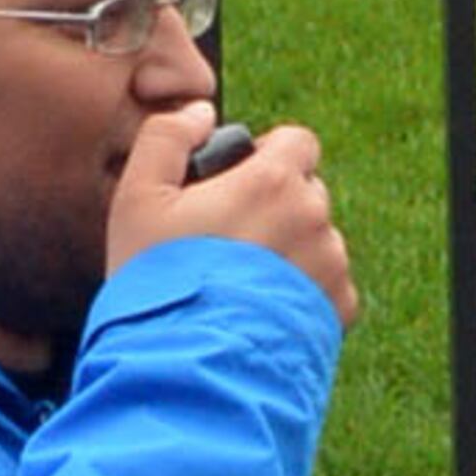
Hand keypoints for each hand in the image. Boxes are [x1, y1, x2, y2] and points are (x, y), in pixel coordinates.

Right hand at [107, 109, 356, 326]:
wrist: (187, 364)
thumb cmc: (157, 278)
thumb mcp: (137, 197)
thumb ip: (166, 137)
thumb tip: (200, 111)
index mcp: (273, 181)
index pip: (299, 141)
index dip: (268, 155)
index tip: (237, 182)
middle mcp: (314, 217)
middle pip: (305, 192)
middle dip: (274, 205)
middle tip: (226, 240)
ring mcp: (331, 266)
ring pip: (317, 240)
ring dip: (289, 249)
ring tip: (239, 283)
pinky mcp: (337, 310)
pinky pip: (328, 285)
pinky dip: (302, 291)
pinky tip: (258, 309)